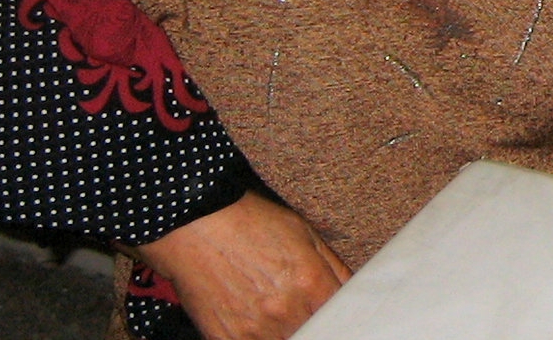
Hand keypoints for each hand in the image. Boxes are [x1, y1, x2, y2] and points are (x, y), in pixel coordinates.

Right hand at [132, 191, 350, 339]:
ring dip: (288, 332)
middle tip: (307, 313)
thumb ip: (335, 268)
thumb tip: (356, 293)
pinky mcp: (226, 339)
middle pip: (316, 334)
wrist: (196, 225)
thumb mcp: (305, 234)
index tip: (337, 315)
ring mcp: (254, 330)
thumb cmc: (251, 224)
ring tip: (278, 313)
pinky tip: (257, 322)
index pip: (343, 317)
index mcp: (311, 282)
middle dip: (316, 326)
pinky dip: (259, 338)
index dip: (342, 317)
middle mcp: (285, 310)